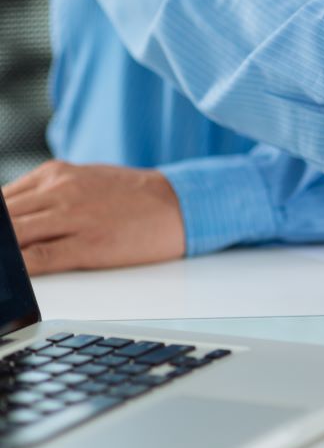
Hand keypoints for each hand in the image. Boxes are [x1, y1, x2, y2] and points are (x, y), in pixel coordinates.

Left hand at [2, 161, 184, 274]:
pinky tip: (11, 273)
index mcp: (55, 174)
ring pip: (13, 235)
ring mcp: (73, 216)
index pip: (0, 198)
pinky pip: (38, 258)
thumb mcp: (86, 180)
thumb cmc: (135, 197)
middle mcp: (59, 190)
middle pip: (2, 215)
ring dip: (1, 249)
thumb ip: (48, 194)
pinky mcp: (89, 245)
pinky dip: (16, 265)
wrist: (182, 204)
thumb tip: (14, 216)